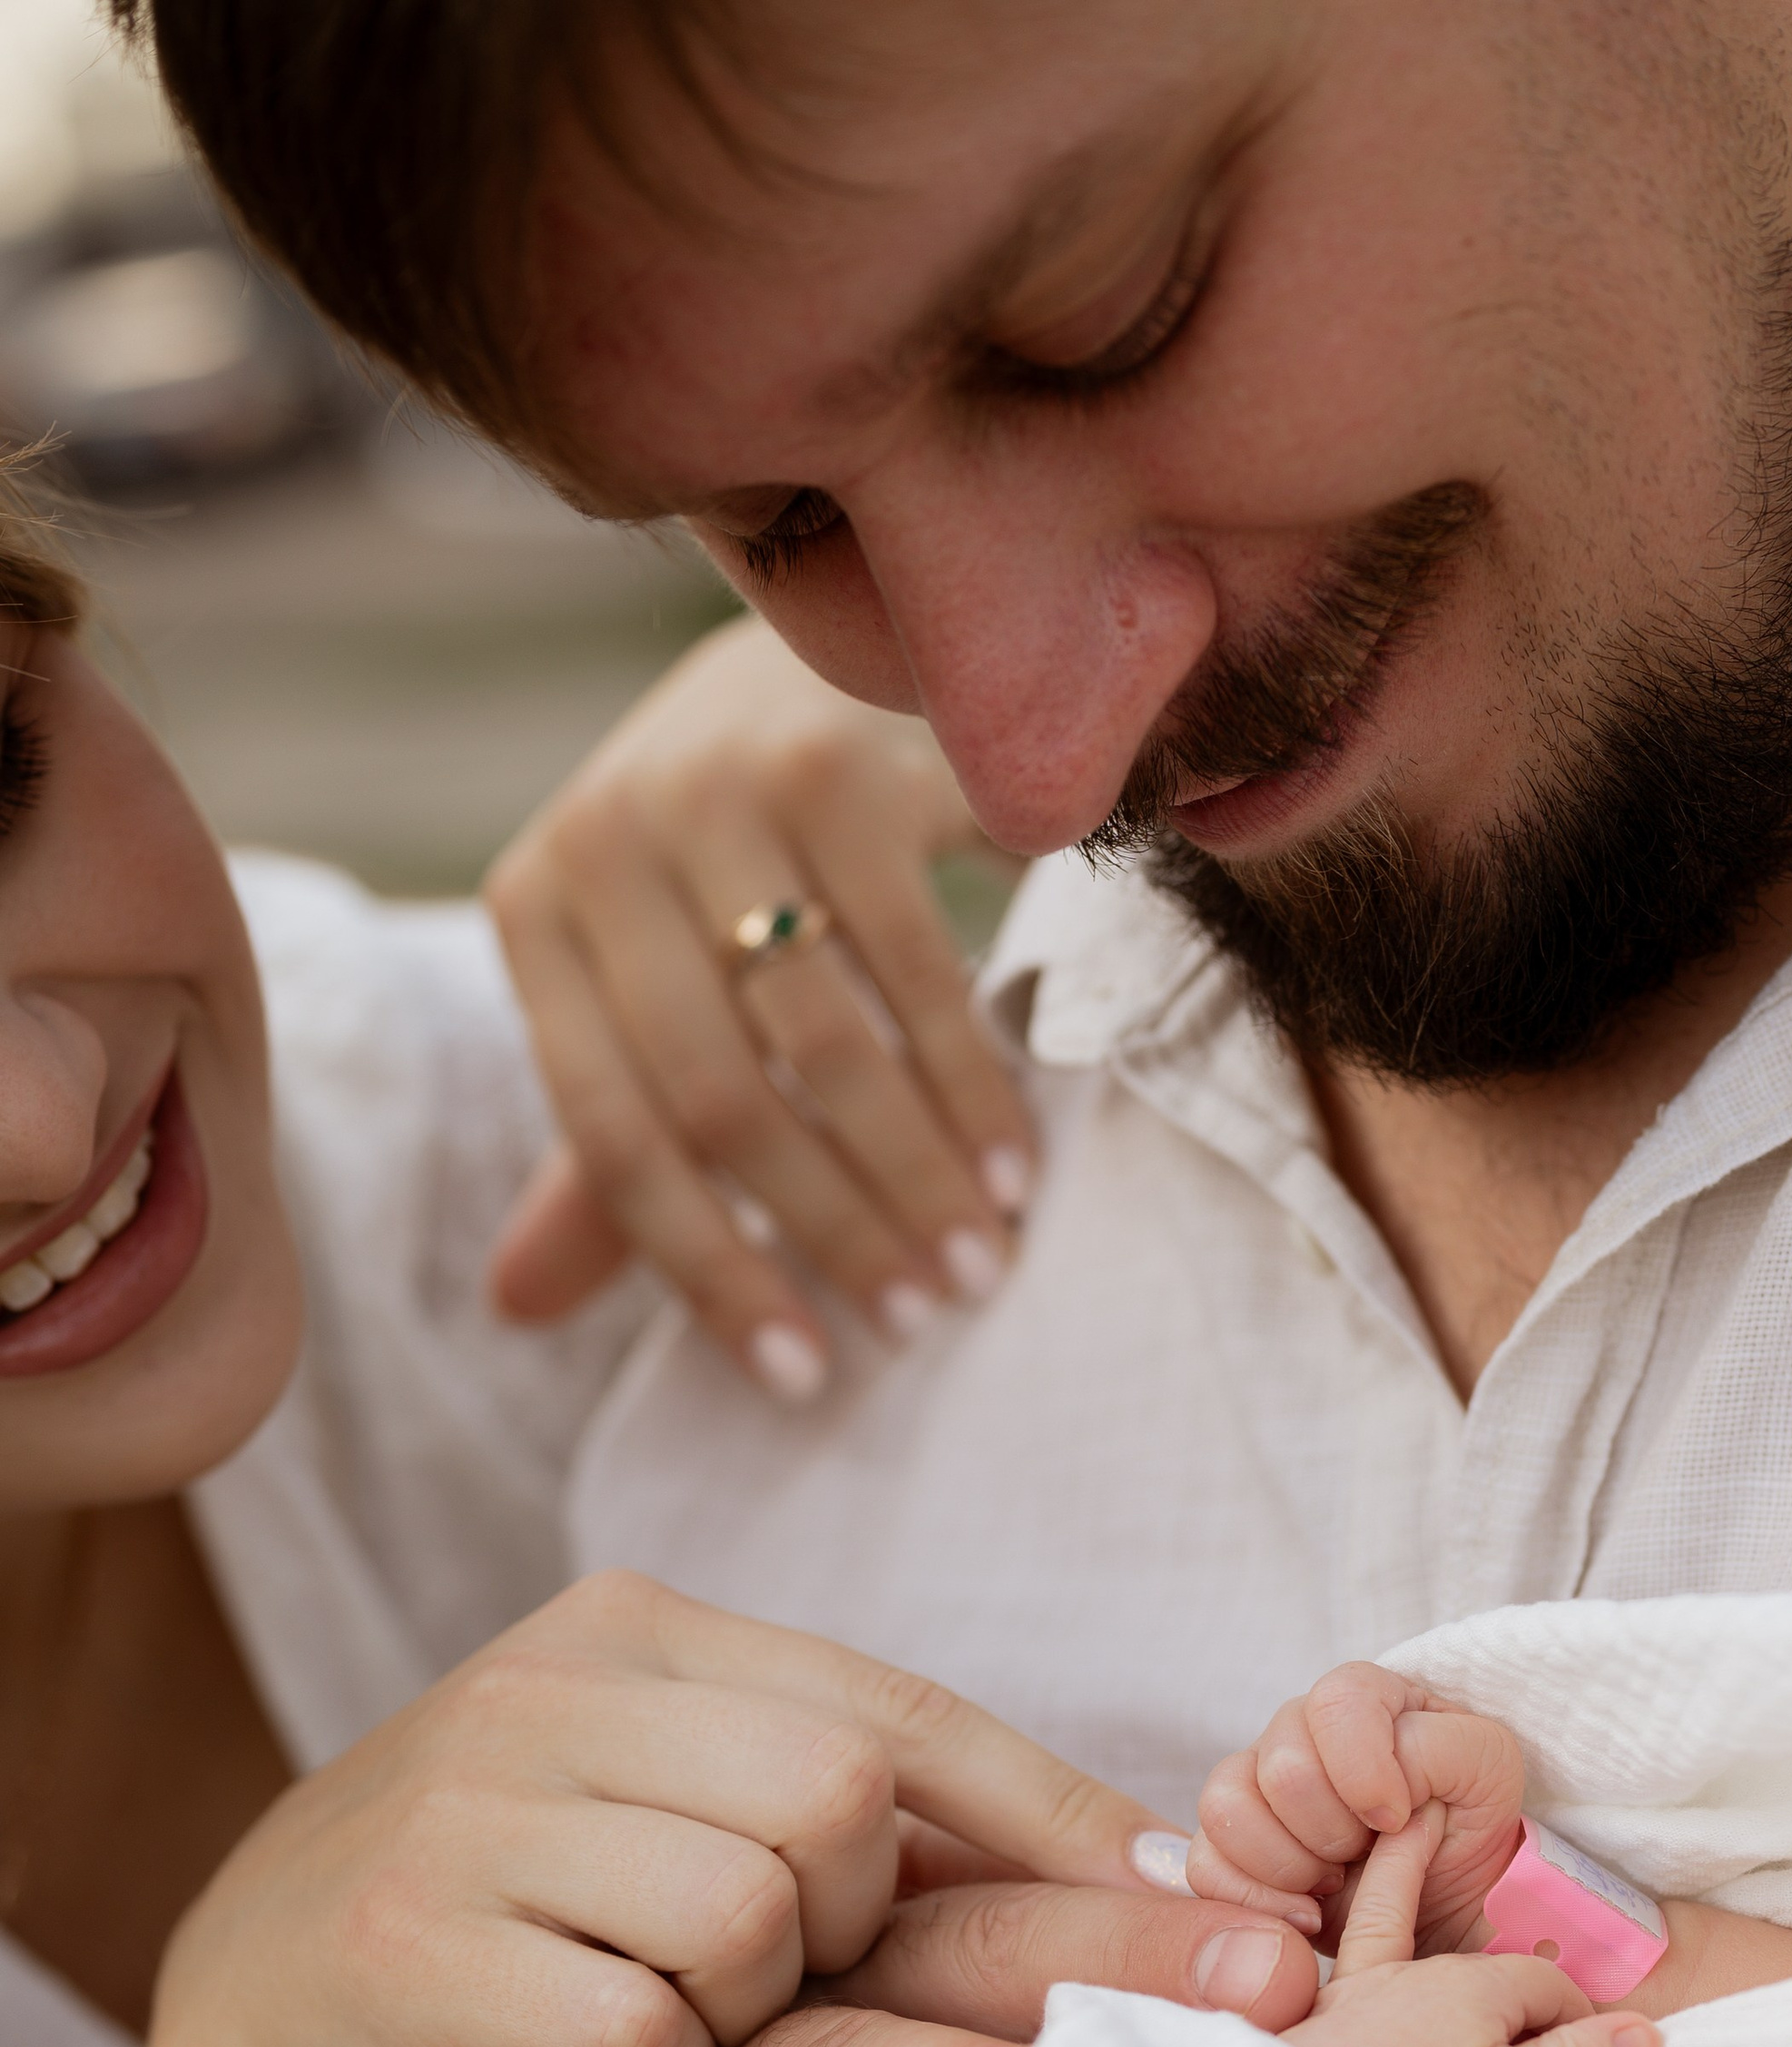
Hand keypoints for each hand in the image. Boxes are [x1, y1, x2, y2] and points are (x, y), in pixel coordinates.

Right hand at [153, 1578, 1178, 2046]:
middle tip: (790, 1989)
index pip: (899, 1710)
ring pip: (749, 1913)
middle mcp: (544, 1686)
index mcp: (633, 1630)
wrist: (269, 2032)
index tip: (1194, 1908)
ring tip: (681, 2032)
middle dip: (857, 1927)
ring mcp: (464, 1809)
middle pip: (841, 1803)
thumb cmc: (531, 1933)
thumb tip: (1147, 1860)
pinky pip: (640, 2031)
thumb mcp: (680, 1825)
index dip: (1055, 1818)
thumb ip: (859, 1811)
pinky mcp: (407, 1944)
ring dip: (746, 2013)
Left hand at [486, 616, 1032, 1395]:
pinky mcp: (838, 762)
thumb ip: (600, 1146)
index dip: (705, 1272)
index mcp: (533, 912)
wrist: (813, 657)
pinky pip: (915, 968)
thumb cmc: (724, 866)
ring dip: (912, 1177)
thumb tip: (514, 1310)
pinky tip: (1011, 1167)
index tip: (802, 1377)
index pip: (610, 1136)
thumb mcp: (644, 989)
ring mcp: (718, 790)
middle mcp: (602, 839)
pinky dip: (969, 1087)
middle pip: (722, 1101)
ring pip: (824, 1045)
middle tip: (919, 1321)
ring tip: (979, 1263)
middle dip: (830, 1233)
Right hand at [1190, 1661, 1524, 1951]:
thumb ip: (1441, 1749)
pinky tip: (1307, 1912)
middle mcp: (1298, 1730)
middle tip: (1368, 1853)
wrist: (1447, 1900)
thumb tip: (1375, 1786)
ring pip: (1228, 1809)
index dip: (1364, 1771)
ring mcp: (1254, 1785)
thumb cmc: (1466, 1825)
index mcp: (1363, 1698)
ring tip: (1337, 1881)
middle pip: (1283, 1768)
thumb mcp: (1488, 1770)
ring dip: (1292, 1863)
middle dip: (1335, 1830)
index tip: (1397, 1819)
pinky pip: (1204, 1863)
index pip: (1337, 1703)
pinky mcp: (1227, 1845)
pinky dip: (1257, 1899)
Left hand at [1284, 1813, 1660, 2046]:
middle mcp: (1420, 1973)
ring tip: (1425, 1842)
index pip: (1548, 1987)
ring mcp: (1364, 1989)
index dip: (1578, 2019)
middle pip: (1488, 1969)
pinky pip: (1342, 1937)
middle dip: (1522, 1987)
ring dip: (1415, 1887)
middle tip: (1545, 2030)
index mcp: (1476, 1989)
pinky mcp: (1318, 2013)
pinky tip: (1349, 1915)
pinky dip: (1353, 1901)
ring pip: (1400, 1922)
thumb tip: (1647, 2036)